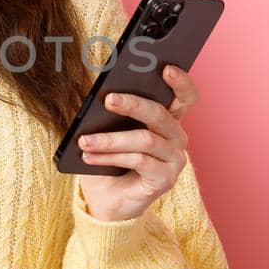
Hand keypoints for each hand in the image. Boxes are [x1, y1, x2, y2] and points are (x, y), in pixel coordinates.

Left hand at [76, 64, 199, 221]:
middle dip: (133, 104)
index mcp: (167, 120)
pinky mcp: (165, 179)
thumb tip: (105, 94)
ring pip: (145, 139)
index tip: (166, 68)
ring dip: (110, 139)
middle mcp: (177, 138)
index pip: (185, 97)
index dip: (181, 82)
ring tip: (84, 140)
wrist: (106, 201)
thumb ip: (113, 113)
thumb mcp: (108, 132)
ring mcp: (175, 159)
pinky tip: (90, 156)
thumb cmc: (108, 161)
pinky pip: (139, 161)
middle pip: (160, 114)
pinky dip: (111, 157)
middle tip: (108, 99)